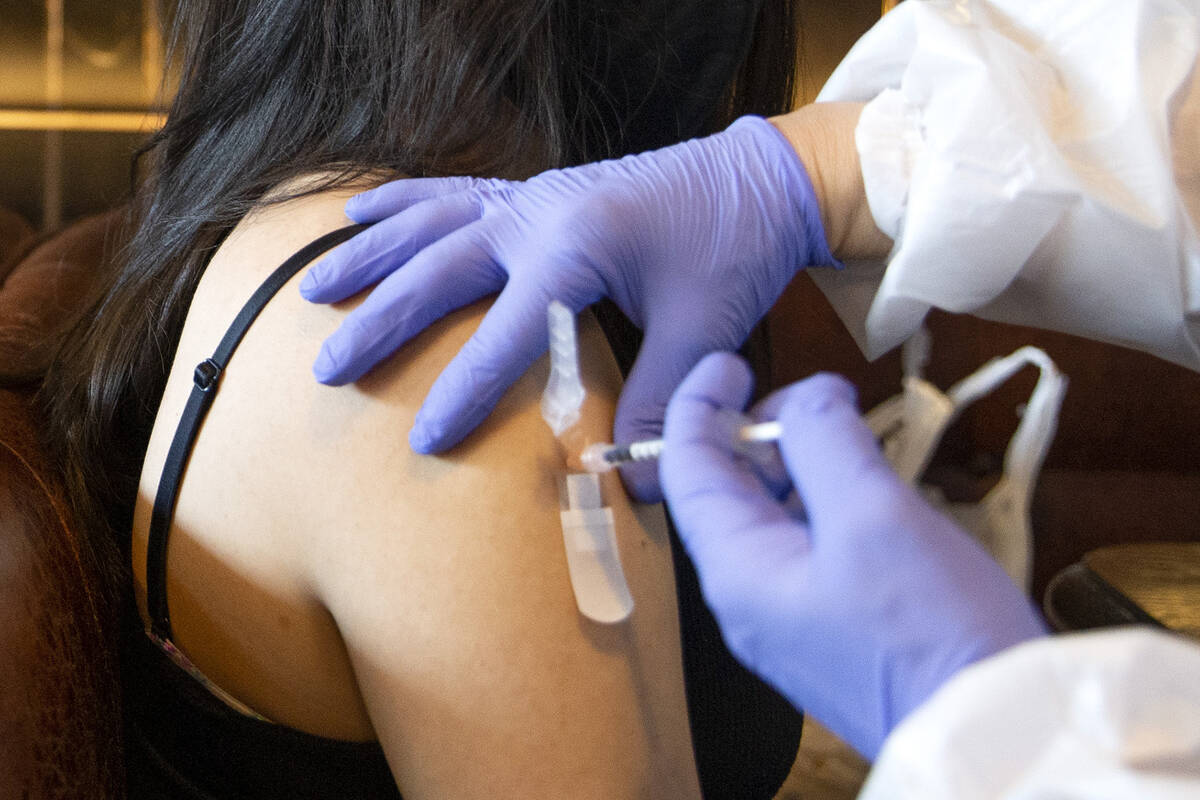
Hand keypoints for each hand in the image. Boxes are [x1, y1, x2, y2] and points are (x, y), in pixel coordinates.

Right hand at [300, 116, 835, 500]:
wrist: (756, 179)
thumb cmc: (732, 248)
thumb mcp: (704, 329)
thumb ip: (662, 401)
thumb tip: (631, 479)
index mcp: (577, 248)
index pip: (504, 335)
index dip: (462, 393)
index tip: (421, 441)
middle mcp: (538, 214)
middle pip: (439, 271)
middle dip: (381, 321)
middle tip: (330, 368)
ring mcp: (530, 197)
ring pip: (429, 225)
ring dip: (370, 257)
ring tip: (314, 289)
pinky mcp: (534, 191)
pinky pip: (451, 192)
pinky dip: (401, 202)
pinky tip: (356, 209)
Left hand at [659, 354, 1047, 757]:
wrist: (994, 730)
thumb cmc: (929, 631)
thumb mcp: (872, 516)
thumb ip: (826, 443)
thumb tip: (810, 395)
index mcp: (737, 571)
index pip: (688, 470)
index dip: (698, 405)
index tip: (729, 360)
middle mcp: (751, 595)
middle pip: (731, 489)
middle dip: (764, 429)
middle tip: (819, 395)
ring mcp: (792, 613)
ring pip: (776, 514)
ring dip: (803, 460)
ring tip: (850, 429)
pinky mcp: (835, 622)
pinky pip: (813, 542)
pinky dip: (830, 497)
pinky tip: (870, 480)